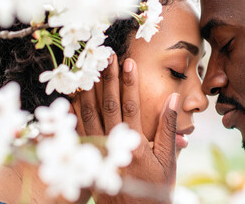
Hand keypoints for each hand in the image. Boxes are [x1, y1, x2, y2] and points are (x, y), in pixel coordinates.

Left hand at [71, 54, 179, 203]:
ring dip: (88, 92)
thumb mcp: (168, 159)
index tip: (128, 62)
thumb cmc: (156, 187)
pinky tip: (72, 99)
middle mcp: (113, 146)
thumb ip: (168, 127)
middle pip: (108, 106)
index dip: (130, 83)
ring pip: (89, 116)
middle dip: (108, 79)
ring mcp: (97, 153)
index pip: (131, 106)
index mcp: (135, 144)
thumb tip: (172, 99)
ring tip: (88, 71)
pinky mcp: (88, 160)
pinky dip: (74, 114)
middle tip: (106, 58)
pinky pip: (78, 133)